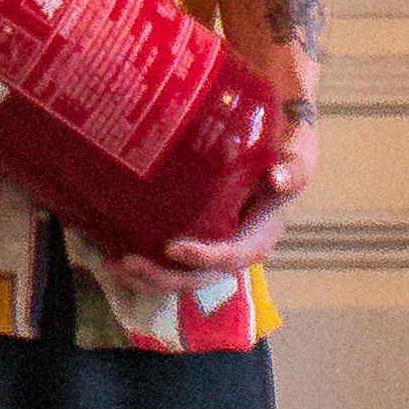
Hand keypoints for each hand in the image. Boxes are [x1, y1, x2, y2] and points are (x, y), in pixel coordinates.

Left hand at [102, 103, 317, 299]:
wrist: (270, 131)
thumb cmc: (284, 140)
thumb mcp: (298, 148)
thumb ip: (294, 163)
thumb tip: (278, 177)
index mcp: (262, 231)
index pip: (235, 256)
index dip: (205, 258)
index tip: (173, 248)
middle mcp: (236, 245)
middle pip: (200, 276)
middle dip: (163, 277)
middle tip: (127, 263)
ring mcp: (212, 243)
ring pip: (180, 274)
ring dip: (145, 277)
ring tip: (111, 264)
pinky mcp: (192, 233)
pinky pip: (167, 259)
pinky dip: (142, 260)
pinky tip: (109, 251)